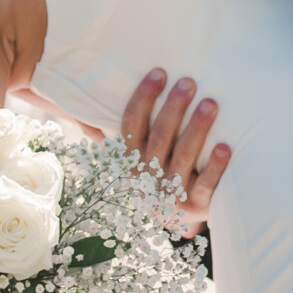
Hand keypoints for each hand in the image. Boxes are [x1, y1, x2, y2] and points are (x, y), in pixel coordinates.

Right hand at [122, 68, 230, 235]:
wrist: (174, 219)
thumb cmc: (154, 173)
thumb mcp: (130, 156)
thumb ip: (108, 132)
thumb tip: (69, 100)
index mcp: (130, 159)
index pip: (131, 124)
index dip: (144, 97)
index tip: (160, 72)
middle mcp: (147, 175)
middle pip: (159, 136)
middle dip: (174, 107)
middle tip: (189, 82)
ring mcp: (172, 192)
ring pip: (183, 155)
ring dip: (197, 128)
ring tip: (210, 103)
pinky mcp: (197, 205)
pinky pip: (206, 184)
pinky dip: (215, 166)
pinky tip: (224, 146)